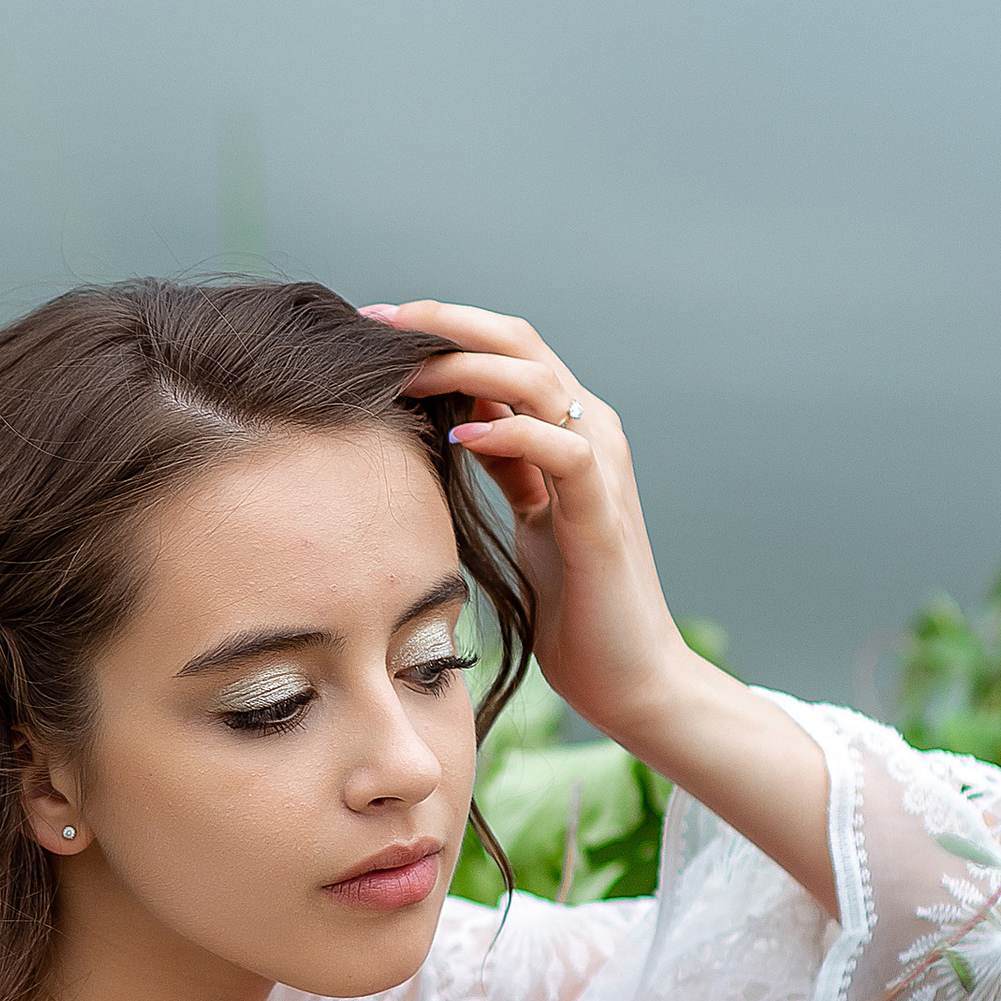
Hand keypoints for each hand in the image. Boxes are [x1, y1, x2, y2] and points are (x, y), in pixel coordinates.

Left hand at [369, 299, 685, 745]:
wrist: (628, 675)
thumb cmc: (572, 603)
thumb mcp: (527, 516)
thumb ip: (504, 465)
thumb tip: (451, 422)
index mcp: (568, 428)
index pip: (504, 348)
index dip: (441, 328)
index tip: (372, 328)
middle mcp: (592, 432)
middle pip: (520, 342)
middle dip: (444, 325)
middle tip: (376, 324)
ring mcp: (603, 468)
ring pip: (540, 381)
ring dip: (468, 368)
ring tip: (407, 371)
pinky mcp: (603, 513)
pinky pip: (562, 451)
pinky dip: (511, 434)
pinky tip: (460, 439)